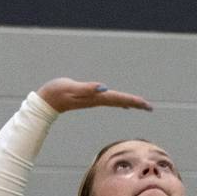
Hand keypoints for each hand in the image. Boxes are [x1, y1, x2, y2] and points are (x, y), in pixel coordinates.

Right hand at [37, 78, 152, 113]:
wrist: (45, 101)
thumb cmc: (56, 92)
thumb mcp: (71, 88)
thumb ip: (87, 89)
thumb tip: (103, 88)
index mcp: (96, 98)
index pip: (119, 99)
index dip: (133, 101)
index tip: (147, 105)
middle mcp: (97, 100)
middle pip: (120, 102)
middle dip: (135, 104)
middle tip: (150, 107)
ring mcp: (93, 101)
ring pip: (116, 102)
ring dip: (129, 103)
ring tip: (141, 105)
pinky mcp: (89, 99)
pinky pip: (109, 101)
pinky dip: (119, 101)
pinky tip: (122, 104)